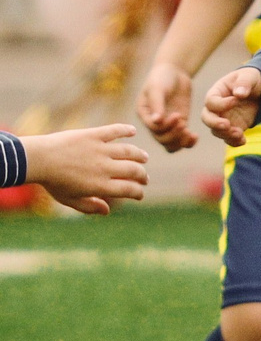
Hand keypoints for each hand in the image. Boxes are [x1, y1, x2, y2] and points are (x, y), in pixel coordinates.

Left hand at [20, 123, 146, 213]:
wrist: (37, 160)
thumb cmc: (51, 182)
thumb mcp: (69, 200)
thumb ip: (89, 206)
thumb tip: (107, 210)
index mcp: (101, 186)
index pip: (130, 190)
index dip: (139, 193)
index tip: (139, 194)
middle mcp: (105, 168)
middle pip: (135, 171)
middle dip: (143, 176)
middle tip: (144, 177)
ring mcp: (100, 150)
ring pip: (130, 151)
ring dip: (140, 155)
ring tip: (143, 157)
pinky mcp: (93, 135)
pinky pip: (115, 131)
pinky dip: (126, 130)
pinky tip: (132, 131)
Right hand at [136, 62, 196, 150]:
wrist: (174, 72)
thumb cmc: (162, 77)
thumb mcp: (157, 88)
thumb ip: (156, 103)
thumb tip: (156, 121)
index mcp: (144, 113)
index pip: (153, 128)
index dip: (166, 126)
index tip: (177, 115)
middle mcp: (154, 122)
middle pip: (161, 139)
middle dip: (174, 135)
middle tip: (184, 125)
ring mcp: (167, 125)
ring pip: (171, 145)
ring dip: (181, 142)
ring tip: (190, 133)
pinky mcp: (179, 124)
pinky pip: (182, 140)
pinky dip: (188, 142)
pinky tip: (195, 136)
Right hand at [200, 67, 260, 146]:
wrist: (260, 90)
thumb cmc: (250, 79)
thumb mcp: (249, 76)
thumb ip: (244, 83)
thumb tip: (239, 94)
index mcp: (216, 93)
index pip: (211, 101)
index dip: (221, 103)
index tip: (236, 100)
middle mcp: (216, 108)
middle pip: (207, 118)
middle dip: (215, 123)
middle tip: (227, 125)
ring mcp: (224, 119)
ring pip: (217, 131)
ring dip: (226, 134)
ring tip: (239, 134)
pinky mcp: (235, 127)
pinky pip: (229, 138)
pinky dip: (234, 142)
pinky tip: (243, 141)